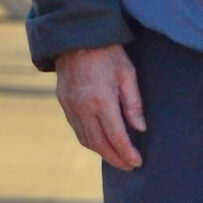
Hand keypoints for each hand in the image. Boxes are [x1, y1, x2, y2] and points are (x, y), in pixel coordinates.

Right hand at [55, 42, 144, 169]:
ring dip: (102, 152)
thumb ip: (133, 103)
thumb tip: (139, 128)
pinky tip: (101, 142)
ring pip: (86, 139)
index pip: (116, 136)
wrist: (76, 35)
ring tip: (117, 157)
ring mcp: (70, 106)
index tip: (137, 162)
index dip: (127, 153)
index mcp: (101, 100)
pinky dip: (90, 140)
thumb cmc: (107, 52)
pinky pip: (77, 129)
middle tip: (128, 166)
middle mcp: (83, 107)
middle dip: (115, 158)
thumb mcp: (127, 73)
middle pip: (99, 144)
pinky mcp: (63, 103)